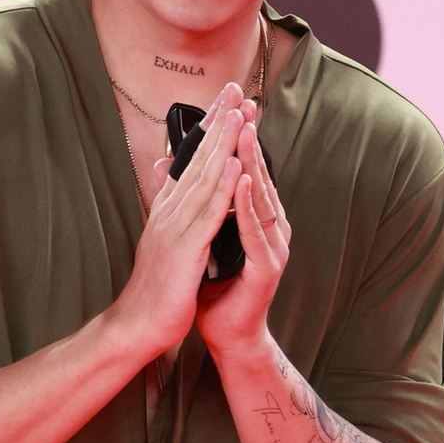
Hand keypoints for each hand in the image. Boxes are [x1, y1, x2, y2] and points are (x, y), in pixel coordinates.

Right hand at [110, 84, 245, 360]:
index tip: (225, 101)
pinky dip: (222, 188)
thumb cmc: (155, 290)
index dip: (208, 129)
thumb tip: (169, 188)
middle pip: (197, 158)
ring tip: (240, 113)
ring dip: (223, 144)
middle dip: (218, 122)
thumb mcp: (162, 244)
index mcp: (167, 210)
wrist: (137, 326)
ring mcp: (175, 228)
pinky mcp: (185, 249)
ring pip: (204, 177)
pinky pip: (208, 213)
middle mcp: (169, 211)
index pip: (190, 161)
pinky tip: (235, 165)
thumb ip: (170, 214)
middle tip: (235, 88)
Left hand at [195, 114, 290, 359]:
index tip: (231, 106)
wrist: (226, 336)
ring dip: (252, 165)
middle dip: (249, 142)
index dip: (238, 141)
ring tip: (244, 133)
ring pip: (260, 199)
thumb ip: (194, 206)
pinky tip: (243, 184)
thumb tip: (171, 172)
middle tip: (244, 106)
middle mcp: (268, 230)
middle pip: (258, 177)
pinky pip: (256, 232)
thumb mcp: (200, 242)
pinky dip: (248, 207)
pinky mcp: (267, 268)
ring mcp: (272, 248)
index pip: (246, 173)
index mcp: (254, 222)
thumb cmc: (215, 292)